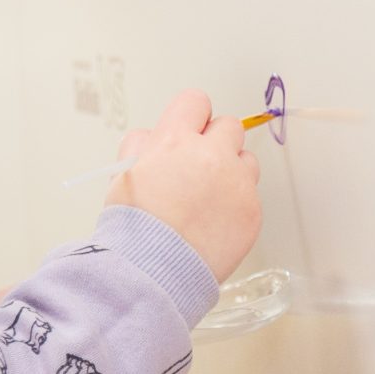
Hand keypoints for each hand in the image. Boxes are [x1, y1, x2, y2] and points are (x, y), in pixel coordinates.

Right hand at [106, 89, 262, 279]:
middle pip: (229, 126)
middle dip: (216, 142)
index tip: (190, 131)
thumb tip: (155, 139)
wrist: (153, 271)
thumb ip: (142, 148)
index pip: (195, 102)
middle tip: (199, 168)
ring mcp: (236, 183)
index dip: (191, 117)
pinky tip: (214, 224)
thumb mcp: (122, 176)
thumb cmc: (133, 229)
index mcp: (174, 141)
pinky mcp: (252, 211)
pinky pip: (251, 196)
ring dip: (232, 172)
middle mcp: (210, 155)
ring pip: (246, 159)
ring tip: (208, 199)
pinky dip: (236, 206)